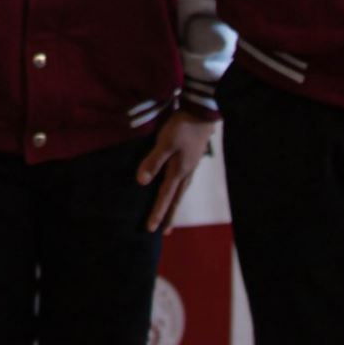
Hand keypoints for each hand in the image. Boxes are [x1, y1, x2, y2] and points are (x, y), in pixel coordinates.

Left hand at [136, 110, 215, 233]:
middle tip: (165, 231)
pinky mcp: (192, 157)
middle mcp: (186, 172)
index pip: (165, 197)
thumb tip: (142, 182)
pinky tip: (178, 186)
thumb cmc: (182, 126)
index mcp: (179, 171)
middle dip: (169, 215)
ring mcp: (191, 165)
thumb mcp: (164, 143)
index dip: (157, 213)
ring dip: (175, 204)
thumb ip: (153, 162)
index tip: (150, 229)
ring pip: (182, 190)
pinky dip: (179, 190)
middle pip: (176, 199)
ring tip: (171, 213)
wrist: (201, 112)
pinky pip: (184, 180)